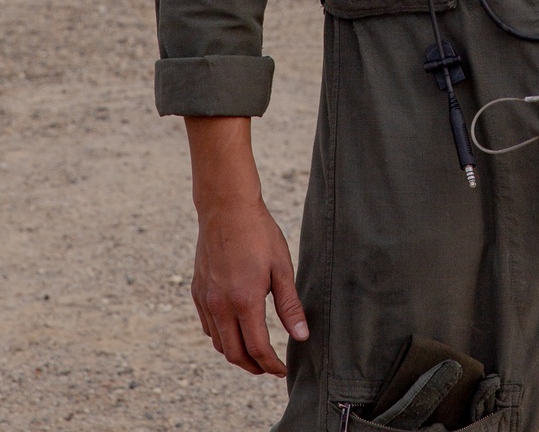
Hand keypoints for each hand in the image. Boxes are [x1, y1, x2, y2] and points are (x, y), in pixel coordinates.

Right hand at [192, 194, 307, 374]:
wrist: (226, 207)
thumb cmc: (259, 233)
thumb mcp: (281, 267)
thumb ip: (290, 305)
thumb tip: (302, 337)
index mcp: (244, 301)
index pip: (257, 348)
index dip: (271, 365)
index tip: (283, 369)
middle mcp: (220, 305)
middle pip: (234, 354)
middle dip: (253, 366)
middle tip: (269, 367)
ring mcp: (205, 299)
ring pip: (218, 343)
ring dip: (236, 353)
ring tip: (255, 351)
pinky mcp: (198, 291)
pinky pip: (208, 326)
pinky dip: (221, 336)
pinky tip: (236, 329)